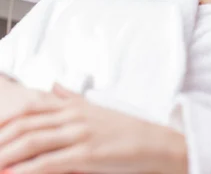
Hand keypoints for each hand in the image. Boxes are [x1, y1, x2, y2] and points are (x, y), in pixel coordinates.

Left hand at [0, 85, 186, 173]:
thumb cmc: (124, 129)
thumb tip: (52, 85)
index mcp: (73, 105)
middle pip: (26, 122)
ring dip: (7, 153)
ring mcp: (79, 133)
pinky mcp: (87, 154)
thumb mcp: (95, 108)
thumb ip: (70, 97)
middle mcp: (73, 115)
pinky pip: (49, 162)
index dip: (6, 118)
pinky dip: (26, 170)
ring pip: (33, 140)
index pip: (31, 107)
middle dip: (2, 137)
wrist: (154, 143)